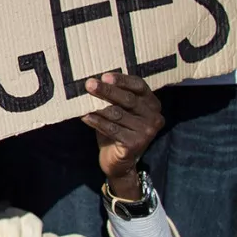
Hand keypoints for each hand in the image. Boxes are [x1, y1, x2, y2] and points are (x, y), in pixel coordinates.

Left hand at [82, 73, 164, 197]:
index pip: (139, 86)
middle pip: (128, 99)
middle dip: (107, 91)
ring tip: (83, 100)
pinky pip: (113, 129)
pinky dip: (97, 122)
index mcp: (152, 103)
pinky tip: (85, 116)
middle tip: (89, 84)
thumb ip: (113, 96)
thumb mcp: (118, 109)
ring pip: (118, 114)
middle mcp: (154, 116)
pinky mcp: (136, 144)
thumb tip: (92, 81)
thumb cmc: (117, 128)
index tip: (104, 76)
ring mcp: (146, 131)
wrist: (118, 160)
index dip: (122, 80)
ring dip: (99, 106)